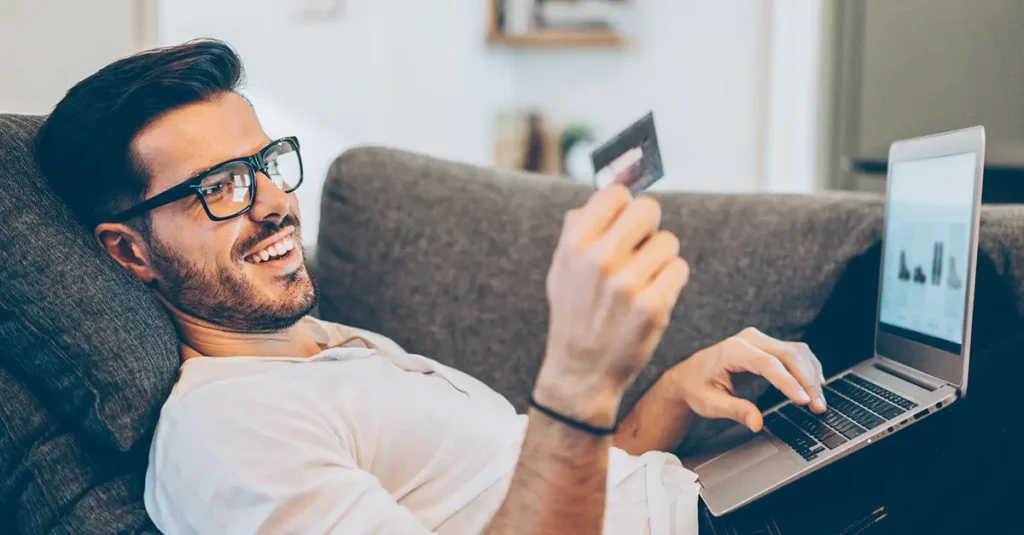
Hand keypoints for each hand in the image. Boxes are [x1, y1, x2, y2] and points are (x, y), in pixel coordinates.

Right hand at [535, 186, 689, 426]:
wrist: (581, 370)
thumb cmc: (574, 314)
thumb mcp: (561, 269)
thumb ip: (578, 229)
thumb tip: (607, 195)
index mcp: (574, 245)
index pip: (615, 194)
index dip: (623, 206)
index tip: (623, 222)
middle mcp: (600, 260)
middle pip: (648, 209)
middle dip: (647, 227)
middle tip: (640, 247)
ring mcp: (628, 284)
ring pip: (668, 241)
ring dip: (660, 257)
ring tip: (644, 278)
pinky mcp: (653, 306)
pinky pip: (678, 268)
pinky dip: (671, 279)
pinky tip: (653, 294)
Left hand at [663, 328, 825, 432]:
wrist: (690, 375)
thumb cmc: (697, 388)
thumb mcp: (710, 403)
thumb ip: (735, 411)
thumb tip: (757, 423)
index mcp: (732, 350)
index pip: (767, 363)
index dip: (788, 382)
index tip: (804, 401)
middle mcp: (748, 339)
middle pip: (788, 354)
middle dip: (807, 381)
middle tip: (819, 407)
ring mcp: (760, 340)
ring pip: (796, 351)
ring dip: (812, 375)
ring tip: (819, 401)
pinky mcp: (767, 346)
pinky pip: (795, 352)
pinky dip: (808, 368)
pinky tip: (815, 385)